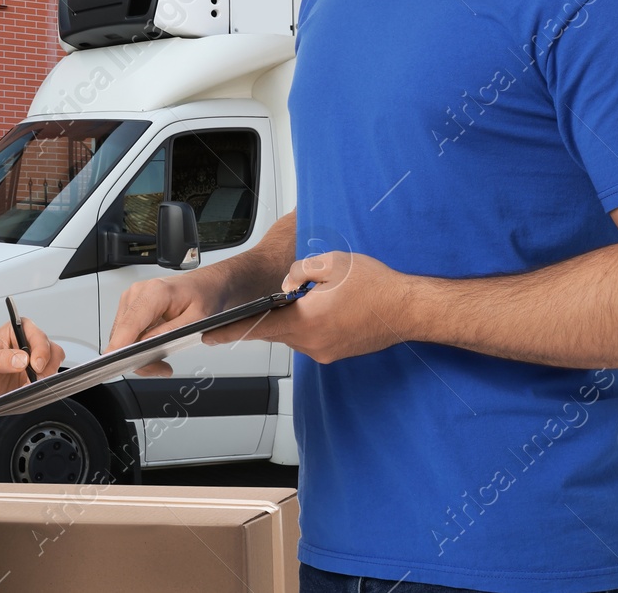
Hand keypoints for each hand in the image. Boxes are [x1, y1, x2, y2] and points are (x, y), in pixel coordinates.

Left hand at [0, 318, 65, 414]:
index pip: (37, 334)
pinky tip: (28, 392)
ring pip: (52, 366)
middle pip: (50, 350)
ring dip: (46, 377)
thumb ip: (2, 359)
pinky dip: (41, 388)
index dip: (41, 349)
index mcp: (14, 332)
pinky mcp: (29, 382)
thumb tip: (22, 358)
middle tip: (37, 377)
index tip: (35, 364)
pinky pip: (44, 383)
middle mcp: (24, 346)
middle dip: (48, 364)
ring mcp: (28, 365)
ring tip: (31, 385)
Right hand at [106, 270, 236, 376]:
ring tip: (161, 361)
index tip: (114, 362)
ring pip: (121, 336)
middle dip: (138, 357)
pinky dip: (137, 345)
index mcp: (155, 292)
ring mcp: (132, 298)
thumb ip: (171, 332)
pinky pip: (126, 332)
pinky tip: (154, 349)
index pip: (130, 323)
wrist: (205, 285)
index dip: (119, 344)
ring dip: (137, 353)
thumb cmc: (204, 296)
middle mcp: (138, 292)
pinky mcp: (131, 305)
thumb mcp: (197, 318)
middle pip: (123, 334)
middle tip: (161, 368)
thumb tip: (147, 344)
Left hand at [202, 251, 413, 363]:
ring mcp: (324, 352)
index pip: (257, 328)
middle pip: (276, 330)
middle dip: (271, 314)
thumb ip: (299, 271)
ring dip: (294, 318)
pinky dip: (310, 324)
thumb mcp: (332, 263)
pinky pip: (311, 339)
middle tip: (273, 300)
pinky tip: (326, 308)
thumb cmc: (376, 286)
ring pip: (294, 334)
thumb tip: (286, 283)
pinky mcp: (336, 353)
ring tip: (313, 298)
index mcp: (305, 321)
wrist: (409, 310)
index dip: (230, 330)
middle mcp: (312, 343)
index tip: (209, 335)